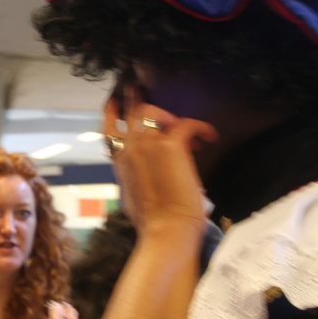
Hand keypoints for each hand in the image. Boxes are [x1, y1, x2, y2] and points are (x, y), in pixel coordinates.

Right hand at [102, 87, 216, 235]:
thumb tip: (139, 180)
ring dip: (170, 116)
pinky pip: (187, 124)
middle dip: (137, 97)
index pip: (109, 127)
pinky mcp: (171, 146)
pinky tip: (208, 137)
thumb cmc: (152, 224)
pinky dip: (201, 128)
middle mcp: (129, 148)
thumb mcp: (132, 199)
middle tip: (142, 87)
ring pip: (154, 111)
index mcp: (119, 163)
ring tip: (185, 126)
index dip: (112, 111)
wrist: (166, 231)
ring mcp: (148, 145)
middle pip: (130, 110)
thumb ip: (133, 181)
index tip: (115, 101)